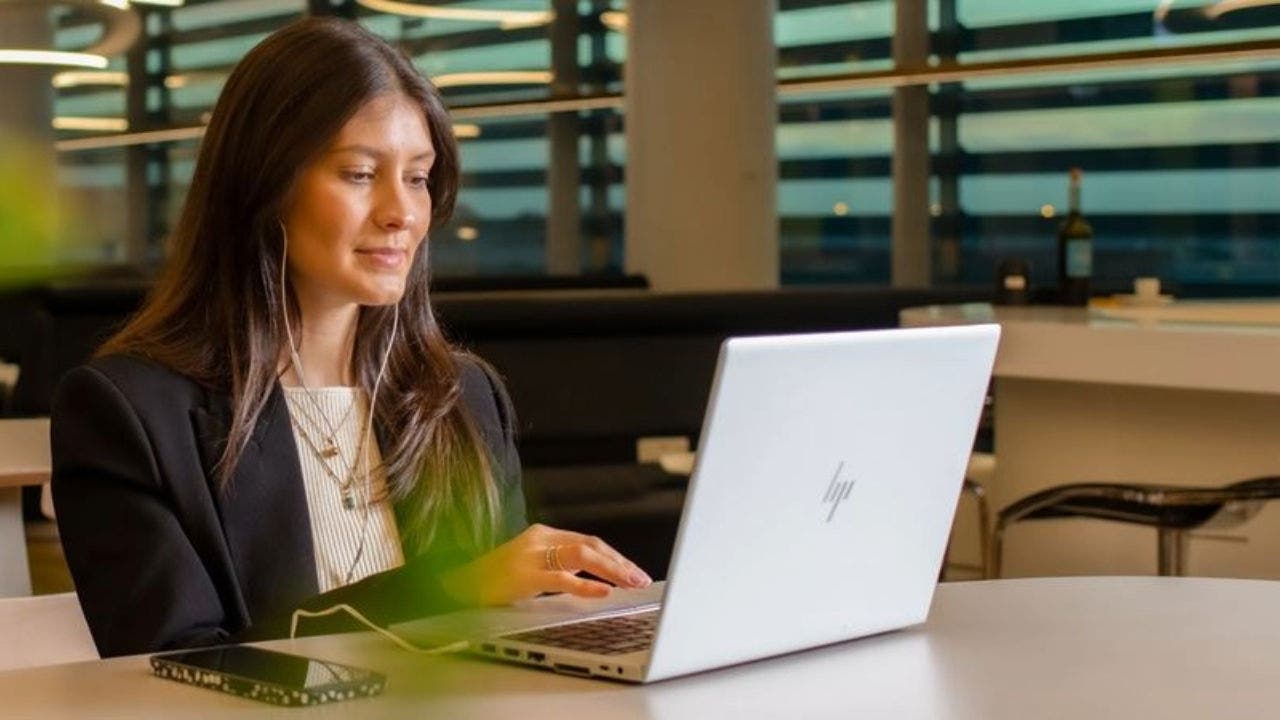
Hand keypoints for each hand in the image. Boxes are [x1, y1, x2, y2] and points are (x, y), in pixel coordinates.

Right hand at [439, 523, 652, 606]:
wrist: (457, 584)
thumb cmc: (495, 579)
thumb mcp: (531, 565)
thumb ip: (559, 566)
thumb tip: (595, 576)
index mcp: (543, 534)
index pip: (589, 541)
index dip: (615, 557)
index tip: (634, 571)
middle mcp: (539, 539)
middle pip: (591, 545)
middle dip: (620, 563)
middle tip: (642, 579)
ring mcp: (530, 556)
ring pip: (582, 556)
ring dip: (612, 570)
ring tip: (631, 583)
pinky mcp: (522, 575)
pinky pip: (561, 578)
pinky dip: (585, 585)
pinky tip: (602, 592)